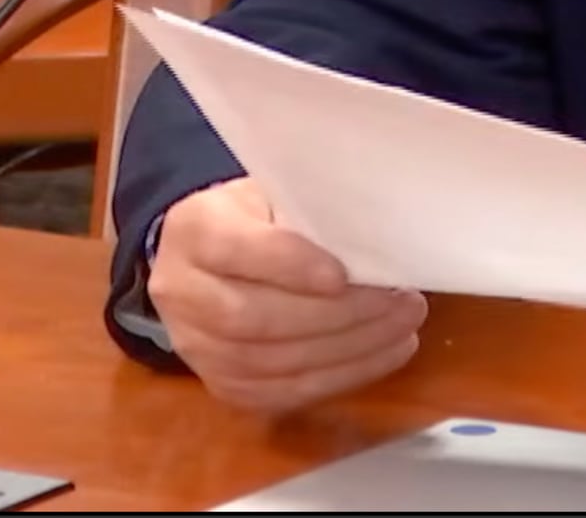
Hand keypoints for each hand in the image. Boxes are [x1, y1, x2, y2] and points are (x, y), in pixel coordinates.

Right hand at [146, 178, 428, 411]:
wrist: (209, 261)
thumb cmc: (257, 218)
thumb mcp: (274, 192)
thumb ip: (310, 210)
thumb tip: (376, 233)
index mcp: (194, 230)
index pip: (236, 250)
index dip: (290, 265)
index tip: (344, 274)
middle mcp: (182, 292)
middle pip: (253, 318)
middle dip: (337, 315)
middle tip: (401, 301)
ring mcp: (196, 347)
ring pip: (271, 363)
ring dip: (348, 350)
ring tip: (403, 327)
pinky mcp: (222, 385)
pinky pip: (281, 393)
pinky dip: (340, 377)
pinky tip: (383, 355)